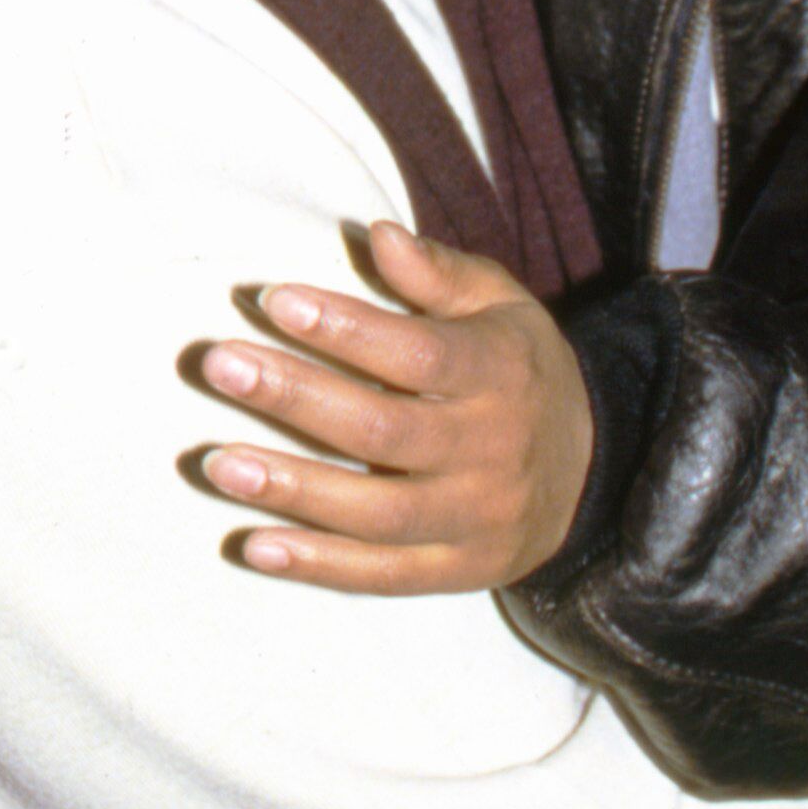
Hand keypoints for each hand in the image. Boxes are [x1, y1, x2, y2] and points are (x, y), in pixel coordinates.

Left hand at [196, 219, 595, 591]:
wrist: (590, 472)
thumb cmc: (520, 371)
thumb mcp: (501, 306)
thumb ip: (440, 273)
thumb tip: (378, 234)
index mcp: (500, 372)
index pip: (417, 353)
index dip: (345, 328)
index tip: (274, 299)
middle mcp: (490, 449)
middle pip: (383, 431)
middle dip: (295, 397)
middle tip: (218, 365)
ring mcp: (474, 518)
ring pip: (376, 513)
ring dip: (292, 489)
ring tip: (219, 463)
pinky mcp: (457, 571)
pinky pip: (382, 574)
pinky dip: (317, 565)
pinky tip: (253, 545)